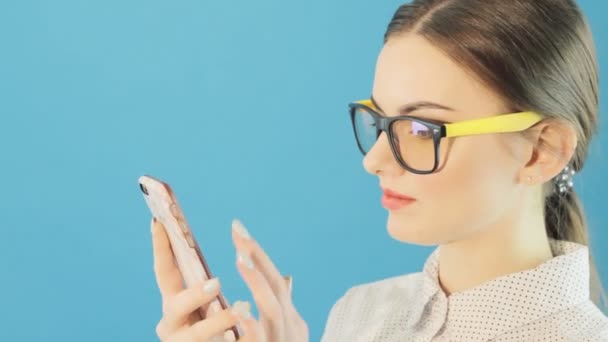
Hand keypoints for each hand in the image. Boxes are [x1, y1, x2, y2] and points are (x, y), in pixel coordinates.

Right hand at [151, 219, 251, 340]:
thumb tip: (231, 235)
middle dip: (194, 294)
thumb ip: (210, 282)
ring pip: (195, 335)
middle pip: (175, 306)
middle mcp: (171, 323)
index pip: (165, 272)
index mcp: (175, 303)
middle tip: (217, 282)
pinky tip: (237, 338)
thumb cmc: (216, 330)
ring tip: (241, 311)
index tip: (158, 221)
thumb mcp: (211, 304)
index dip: (161, 249)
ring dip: (218, 322)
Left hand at [231, 219, 308, 341]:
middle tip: (237, 230)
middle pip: (277, 285)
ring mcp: (282, 340)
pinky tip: (240, 311)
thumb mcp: (281, 333)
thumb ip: (277, 313)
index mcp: (291, 319)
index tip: (237, 229)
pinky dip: (252, 326)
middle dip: (258, 257)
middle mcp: (290, 327)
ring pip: (273, 310)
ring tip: (240, 261)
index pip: (274, 279)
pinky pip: (262, 341)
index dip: (257, 254)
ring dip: (258, 283)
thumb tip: (277, 286)